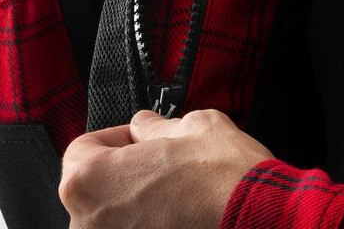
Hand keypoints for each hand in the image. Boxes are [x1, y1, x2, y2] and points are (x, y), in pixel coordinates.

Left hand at [59, 109, 272, 228]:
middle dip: (127, 175)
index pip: (82, 150)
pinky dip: (154, 227)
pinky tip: (183, 220)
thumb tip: (145, 127)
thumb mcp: (193, 125)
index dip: (114, 138)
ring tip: (179, 197)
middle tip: (163, 166)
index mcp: (90, 182)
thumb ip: (155, 125)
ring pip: (118, 220)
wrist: (262, 225)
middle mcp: (89, 225)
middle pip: (96, 190)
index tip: (139, 139)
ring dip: (140, 208)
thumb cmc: (224, 180)